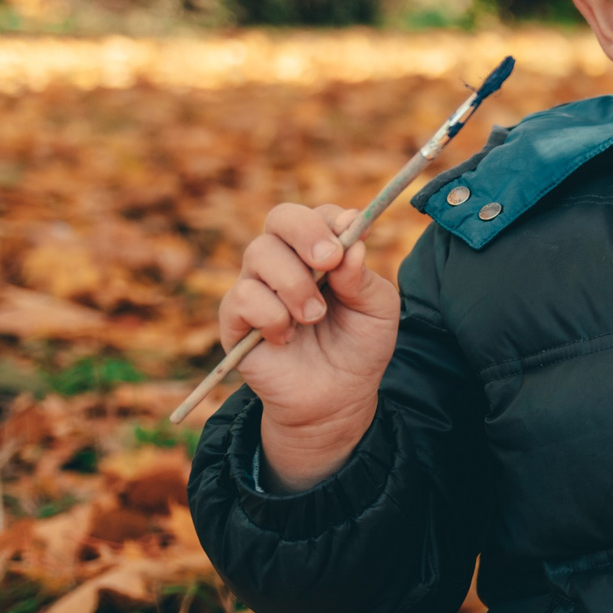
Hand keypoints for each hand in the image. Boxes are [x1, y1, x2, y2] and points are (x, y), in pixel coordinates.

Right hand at [218, 203, 396, 489]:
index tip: (351, 237)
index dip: (332, 220)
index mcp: (322, 252)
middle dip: (306, 232)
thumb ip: (364, 277)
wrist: (338, 397)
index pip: (318, 214)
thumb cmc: (358, 347)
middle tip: (328, 260)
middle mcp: (286, 261)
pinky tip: (288, 337)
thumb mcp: (378, 311)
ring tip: (315, 317)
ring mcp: (257, 286)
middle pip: (281, 217)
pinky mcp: (235, 318)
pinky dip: (272, 315)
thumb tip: (351, 244)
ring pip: (260, 253)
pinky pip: (243, 296)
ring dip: (295, 284)